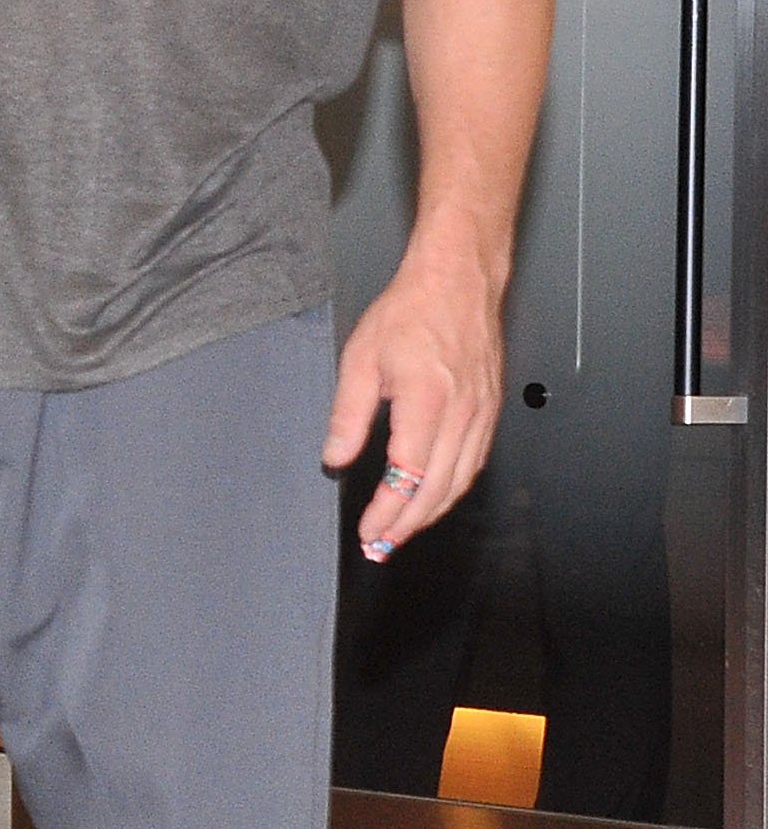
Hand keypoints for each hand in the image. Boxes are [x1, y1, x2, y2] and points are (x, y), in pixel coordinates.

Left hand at [323, 234, 507, 561]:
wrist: (459, 281)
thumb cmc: (412, 311)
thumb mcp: (361, 358)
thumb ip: (348, 415)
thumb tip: (335, 458)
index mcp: (428, 400)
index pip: (409, 475)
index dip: (388, 511)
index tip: (369, 531)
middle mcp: (463, 412)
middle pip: (438, 489)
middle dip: (408, 525)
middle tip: (381, 547)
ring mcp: (483, 413)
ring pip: (461, 481)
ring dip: (431, 514)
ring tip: (401, 533)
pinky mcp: (491, 410)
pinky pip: (474, 462)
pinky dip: (452, 490)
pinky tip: (433, 499)